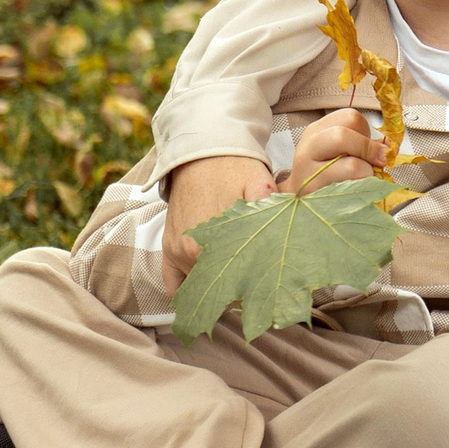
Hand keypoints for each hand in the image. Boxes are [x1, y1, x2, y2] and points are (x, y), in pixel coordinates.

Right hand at [161, 154, 274, 289]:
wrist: (202, 152)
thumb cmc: (236, 169)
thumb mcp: (261, 185)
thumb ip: (268, 209)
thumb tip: (281, 237)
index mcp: (212, 244)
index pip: (236, 284)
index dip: (256, 287)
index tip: (271, 285)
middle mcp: (188, 252)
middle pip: (218, 288)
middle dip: (239, 290)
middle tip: (262, 287)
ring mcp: (175, 250)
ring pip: (198, 287)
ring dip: (217, 290)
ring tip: (240, 286)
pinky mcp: (167, 246)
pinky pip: (172, 282)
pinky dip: (187, 291)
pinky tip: (207, 294)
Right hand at [283, 108, 384, 193]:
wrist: (302, 202)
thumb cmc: (328, 174)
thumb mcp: (342, 152)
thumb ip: (365, 145)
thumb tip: (391, 147)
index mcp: (318, 130)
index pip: (350, 117)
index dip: (366, 133)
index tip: (367, 148)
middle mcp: (309, 147)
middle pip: (343, 135)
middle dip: (369, 150)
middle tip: (378, 163)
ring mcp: (309, 172)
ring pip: (353, 166)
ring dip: (367, 174)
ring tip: (360, 180)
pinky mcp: (316, 195)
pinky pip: (352, 190)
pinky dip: (362, 191)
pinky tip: (353, 192)